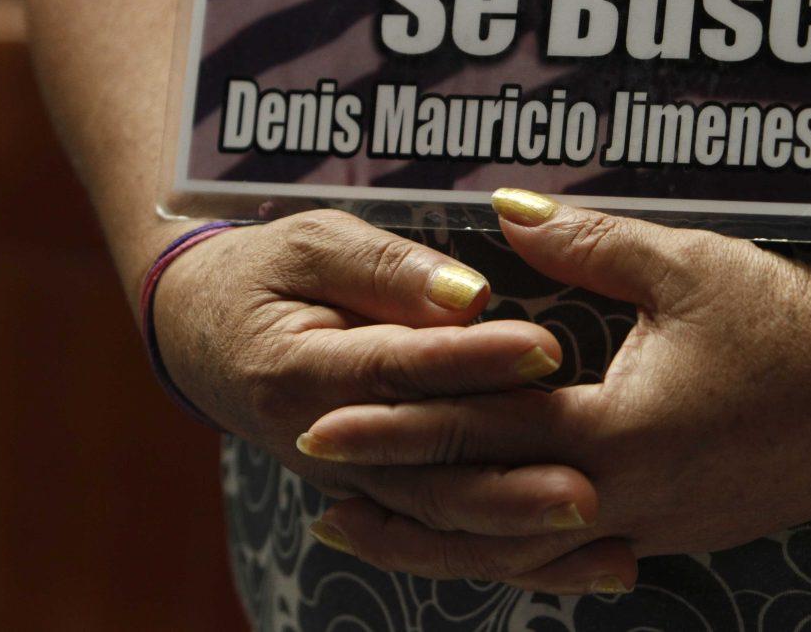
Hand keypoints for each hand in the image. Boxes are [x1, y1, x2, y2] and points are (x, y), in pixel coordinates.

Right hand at [152, 210, 609, 545]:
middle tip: (587, 488)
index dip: (473, 361)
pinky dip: (508, 552)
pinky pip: (443, 535)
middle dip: (509, 486)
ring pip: (440, 523)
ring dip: (520, 539)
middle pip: (425, 474)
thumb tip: (468, 295)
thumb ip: (385, 267)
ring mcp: (353, 481)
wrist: (207, 336)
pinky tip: (581, 562)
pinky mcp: (380, 494)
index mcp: (300, 371)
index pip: (399, 368)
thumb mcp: (312, 246)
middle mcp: (325, 444)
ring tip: (603, 543)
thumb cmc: (269, 275)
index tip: (547, 347)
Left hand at [300, 191, 810, 593]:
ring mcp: (663, 528)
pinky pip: (582, 553)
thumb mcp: (691, 267)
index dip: (398, 426)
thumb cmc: (803, 320)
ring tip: (386, 533)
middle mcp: (632, 498)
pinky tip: (497, 537)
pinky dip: (523, 548)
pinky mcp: (690, 531)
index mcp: (622, 433)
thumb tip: (505, 210)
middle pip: (489, 513)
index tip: (324, 423)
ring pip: (531, 552)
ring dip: (453, 543)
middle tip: (321, 493)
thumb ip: (587, 243)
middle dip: (401, 504)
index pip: (483, 431)